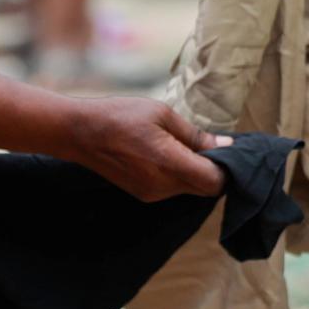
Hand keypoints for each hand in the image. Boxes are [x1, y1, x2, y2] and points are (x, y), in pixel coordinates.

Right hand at [63, 97, 227, 201]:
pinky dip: (179, 175)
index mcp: (169, 164)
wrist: (81, 133)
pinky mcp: (143, 194)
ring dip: (195, 172)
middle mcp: (162, 186)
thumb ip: (195, 134)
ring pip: (189, 189)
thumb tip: (226, 144)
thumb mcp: (163, 114)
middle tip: (208, 143)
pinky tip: (168, 153)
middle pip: (205, 189)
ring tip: (184, 144)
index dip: (227, 168)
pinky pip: (173, 189)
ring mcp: (151, 194)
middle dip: (213, 170)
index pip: (214, 182)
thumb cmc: (122, 116)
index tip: (226, 148)